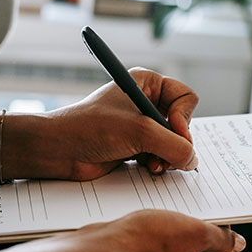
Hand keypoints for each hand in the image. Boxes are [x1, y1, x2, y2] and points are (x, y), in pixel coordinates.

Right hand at [0, 210, 245, 251]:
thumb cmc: (145, 241)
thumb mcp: (194, 231)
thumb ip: (220, 238)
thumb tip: (238, 244)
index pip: (220, 250)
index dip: (219, 227)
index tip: (212, 209)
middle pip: (196, 249)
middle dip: (193, 227)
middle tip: (186, 207)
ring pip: (173, 247)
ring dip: (171, 228)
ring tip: (163, 212)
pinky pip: (152, 249)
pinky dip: (151, 235)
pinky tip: (145, 222)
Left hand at [19, 68, 198, 179]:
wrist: (58, 150)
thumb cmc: (90, 128)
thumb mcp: (140, 132)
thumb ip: (174, 145)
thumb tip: (193, 160)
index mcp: (148, 83)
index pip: (186, 98)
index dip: (184, 118)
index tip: (173, 132)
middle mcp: (147, 101)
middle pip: (183, 123)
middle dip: (176, 142)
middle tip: (165, 154)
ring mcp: (141, 125)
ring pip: (174, 142)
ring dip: (167, 156)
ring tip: (154, 164)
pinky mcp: (136, 145)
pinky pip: (162, 155)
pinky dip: (159, 163)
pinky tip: (147, 167)